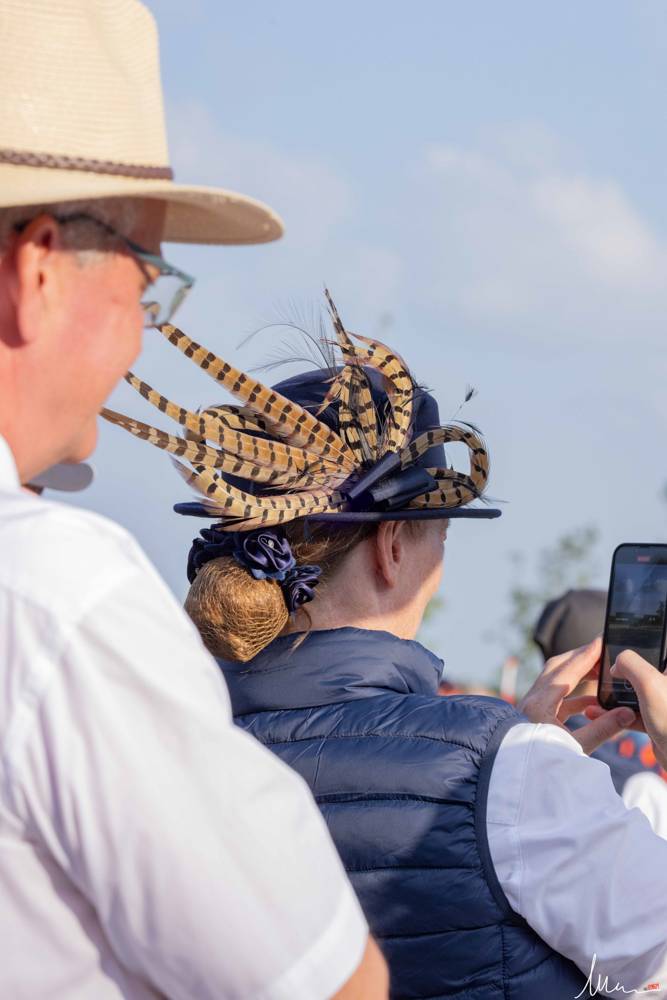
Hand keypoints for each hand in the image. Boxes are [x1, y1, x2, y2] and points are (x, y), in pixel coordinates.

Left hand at [519, 637, 636, 754]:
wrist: (516, 776)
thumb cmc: (541, 762)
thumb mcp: (575, 747)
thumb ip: (601, 729)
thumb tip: (626, 714)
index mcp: (539, 704)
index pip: (566, 671)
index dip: (586, 656)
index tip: (601, 642)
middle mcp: (532, 700)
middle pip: (557, 668)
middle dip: (580, 658)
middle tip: (602, 652)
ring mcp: (530, 707)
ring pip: (555, 681)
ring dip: (577, 675)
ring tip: (600, 674)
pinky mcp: (533, 717)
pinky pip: (555, 698)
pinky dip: (574, 696)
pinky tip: (592, 703)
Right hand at [584, 650, 666, 769]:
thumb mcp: (649, 682)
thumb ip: (630, 663)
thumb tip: (616, 664)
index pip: (647, 651)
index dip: (627, 651)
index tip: (609, 655)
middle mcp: (665, 685)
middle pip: (636, 673)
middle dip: (615, 677)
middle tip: (599, 679)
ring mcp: (660, 704)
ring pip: (631, 695)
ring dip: (611, 698)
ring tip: (593, 700)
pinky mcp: (655, 722)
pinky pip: (630, 714)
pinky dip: (614, 715)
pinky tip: (597, 715)